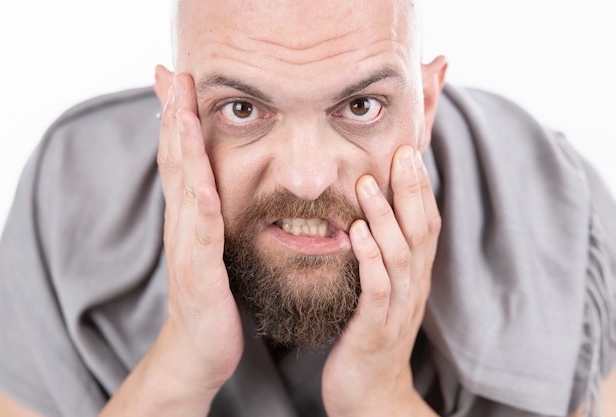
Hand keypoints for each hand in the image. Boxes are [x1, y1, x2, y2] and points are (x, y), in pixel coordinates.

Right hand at [154, 67, 243, 398]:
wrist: (198, 350)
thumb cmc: (212, 297)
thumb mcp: (211, 247)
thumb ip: (213, 215)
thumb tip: (220, 185)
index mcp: (188, 218)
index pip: (179, 159)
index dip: (176, 119)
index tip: (177, 81)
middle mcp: (181, 226)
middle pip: (174, 162)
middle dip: (172, 117)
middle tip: (171, 74)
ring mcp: (187, 249)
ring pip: (185, 190)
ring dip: (182, 150)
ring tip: (180, 111)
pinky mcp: (201, 274)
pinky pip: (203, 236)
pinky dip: (201, 208)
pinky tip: (203, 186)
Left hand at [322, 146, 440, 415]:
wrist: (370, 394)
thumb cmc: (371, 336)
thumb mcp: (384, 291)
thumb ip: (384, 256)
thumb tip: (371, 216)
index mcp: (415, 276)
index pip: (425, 222)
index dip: (420, 186)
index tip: (410, 149)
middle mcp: (413, 287)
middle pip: (420, 230)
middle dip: (411, 189)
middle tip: (402, 151)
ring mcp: (397, 309)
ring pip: (399, 254)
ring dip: (385, 217)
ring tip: (368, 183)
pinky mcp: (375, 329)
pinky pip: (376, 289)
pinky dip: (370, 259)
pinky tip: (357, 234)